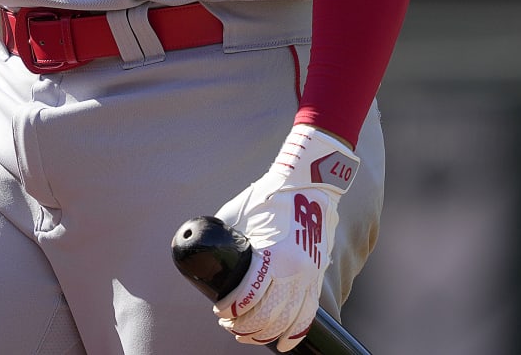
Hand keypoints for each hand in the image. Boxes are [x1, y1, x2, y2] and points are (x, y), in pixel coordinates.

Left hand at [213, 125, 358, 350]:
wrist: (310, 183)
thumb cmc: (270, 195)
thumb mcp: (238, 213)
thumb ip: (225, 237)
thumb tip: (202, 253)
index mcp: (272, 254)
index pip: (246, 296)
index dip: (230, 310)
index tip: (219, 309)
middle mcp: (293, 270)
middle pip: (266, 316)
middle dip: (243, 326)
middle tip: (229, 323)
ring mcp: (309, 276)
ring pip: (286, 321)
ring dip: (264, 334)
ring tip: (248, 334)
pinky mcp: (317, 276)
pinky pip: (308, 314)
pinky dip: (294, 333)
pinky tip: (282, 343)